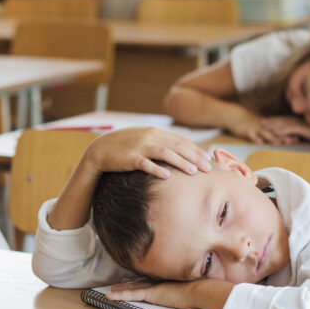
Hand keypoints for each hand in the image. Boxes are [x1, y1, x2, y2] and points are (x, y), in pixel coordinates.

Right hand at [84, 127, 211, 178]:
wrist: (100, 150)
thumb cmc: (126, 146)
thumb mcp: (147, 138)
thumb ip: (167, 139)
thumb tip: (188, 140)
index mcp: (155, 132)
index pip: (180, 141)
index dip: (196, 150)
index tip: (208, 159)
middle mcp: (150, 137)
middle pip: (177, 147)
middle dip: (194, 157)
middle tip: (207, 168)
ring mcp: (139, 147)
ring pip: (164, 153)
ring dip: (180, 162)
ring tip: (193, 172)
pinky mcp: (130, 158)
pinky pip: (145, 163)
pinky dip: (156, 169)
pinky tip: (167, 176)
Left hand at [107, 279, 199, 308]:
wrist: (200, 290)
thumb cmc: (200, 292)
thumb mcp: (194, 291)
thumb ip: (190, 292)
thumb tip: (197, 294)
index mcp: (168, 281)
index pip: (151, 280)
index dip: (141, 279)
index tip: (134, 279)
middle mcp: (158, 281)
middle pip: (139, 282)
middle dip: (128, 283)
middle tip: (119, 283)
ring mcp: (153, 287)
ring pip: (132, 288)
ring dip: (120, 289)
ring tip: (110, 290)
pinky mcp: (150, 294)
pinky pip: (130, 295)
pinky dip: (119, 295)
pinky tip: (109, 297)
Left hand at [255, 115, 309, 145]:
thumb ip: (304, 136)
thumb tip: (295, 140)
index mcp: (304, 124)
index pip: (288, 121)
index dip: (277, 121)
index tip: (267, 121)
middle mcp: (304, 123)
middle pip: (286, 121)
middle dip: (274, 121)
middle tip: (262, 122)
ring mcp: (306, 126)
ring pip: (288, 124)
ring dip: (276, 124)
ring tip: (265, 125)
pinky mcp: (309, 130)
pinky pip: (295, 129)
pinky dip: (285, 129)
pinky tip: (277, 131)